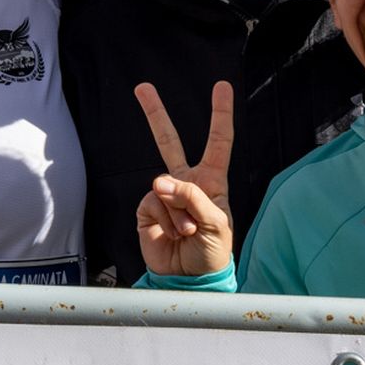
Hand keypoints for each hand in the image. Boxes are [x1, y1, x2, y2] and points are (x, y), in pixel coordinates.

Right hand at [134, 81, 234, 277]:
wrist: (189, 278)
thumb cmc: (212, 251)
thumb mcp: (216, 223)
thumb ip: (192, 198)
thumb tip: (159, 181)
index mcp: (211, 181)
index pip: (218, 142)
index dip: (220, 114)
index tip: (221, 86)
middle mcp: (186, 183)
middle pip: (169, 142)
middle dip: (155, 114)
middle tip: (142, 88)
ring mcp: (164, 195)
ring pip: (163, 185)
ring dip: (178, 212)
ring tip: (188, 232)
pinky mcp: (147, 209)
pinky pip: (152, 203)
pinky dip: (164, 220)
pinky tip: (171, 234)